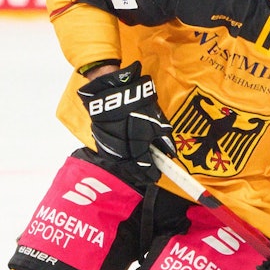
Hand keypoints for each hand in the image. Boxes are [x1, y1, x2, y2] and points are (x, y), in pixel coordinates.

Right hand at [77, 61, 174, 181]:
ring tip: (138, 171)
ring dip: (129, 168)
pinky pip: (111, 155)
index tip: (157, 176)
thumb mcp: (156, 121)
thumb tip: (170, 153)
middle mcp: (121, 152)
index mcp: (136, 148)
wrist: (111, 92)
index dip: (152, 173)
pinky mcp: (99, 141)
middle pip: (131, 169)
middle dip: (141, 174)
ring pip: (120, 164)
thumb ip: (164, 139)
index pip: (145, 167)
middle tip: (148, 177)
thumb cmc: (137, 105)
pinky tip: (126, 160)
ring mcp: (108, 147)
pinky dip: (120, 159)